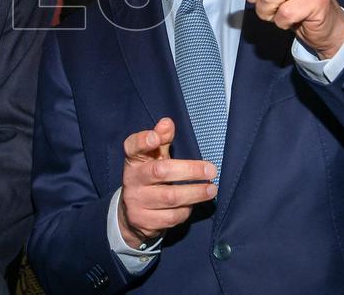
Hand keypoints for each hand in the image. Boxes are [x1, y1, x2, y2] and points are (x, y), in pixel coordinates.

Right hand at [118, 118, 217, 248]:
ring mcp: (136, 201)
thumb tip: (167, 122)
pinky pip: (172, 217)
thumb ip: (161, 140)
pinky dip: (186, 210)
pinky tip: (192, 205)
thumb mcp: (153, 158)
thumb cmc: (150, 178)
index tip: (155, 137)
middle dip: (189, 170)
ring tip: (211, 189)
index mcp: (134, 160)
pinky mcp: (144, 221)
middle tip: (211, 170)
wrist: (132, 214)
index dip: (142, 141)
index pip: (133, 147)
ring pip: (170, 197)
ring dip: (195, 193)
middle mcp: (132, 179)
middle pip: (160, 172)